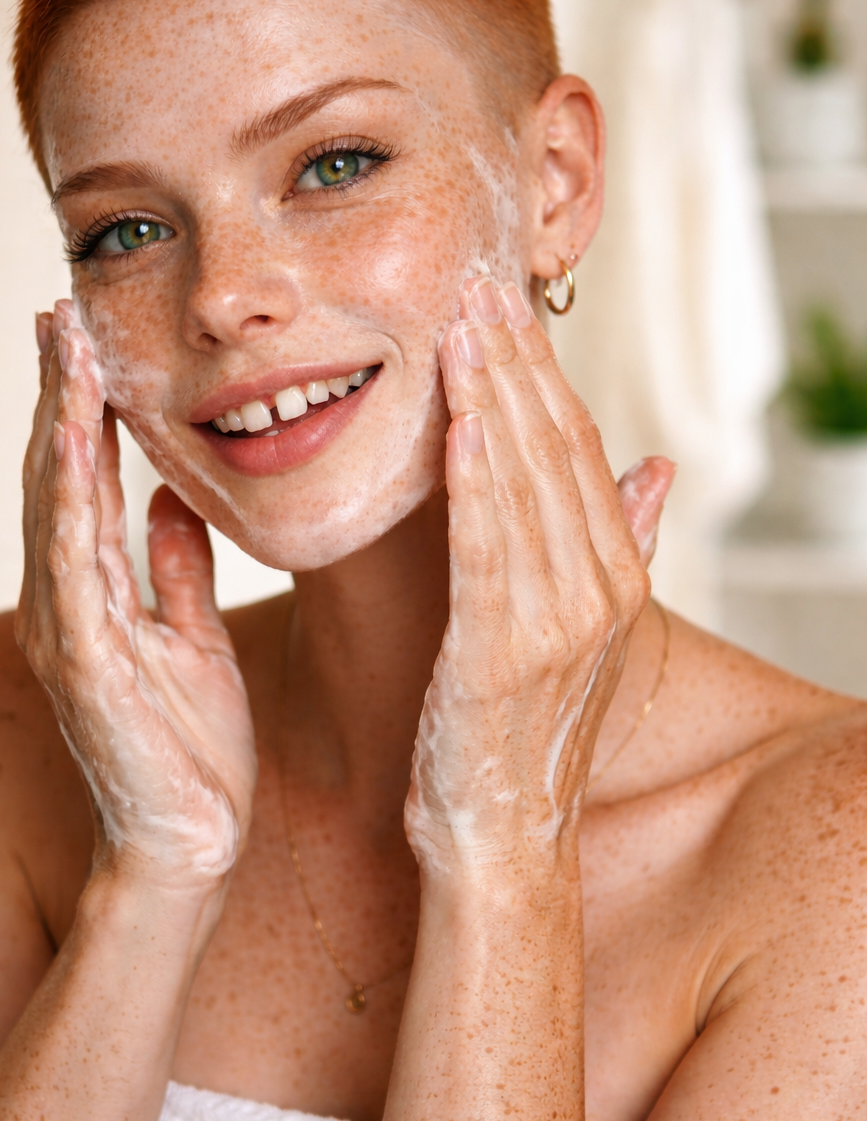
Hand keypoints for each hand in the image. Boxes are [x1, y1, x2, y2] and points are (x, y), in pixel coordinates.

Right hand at [17, 303, 256, 889]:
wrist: (190, 846)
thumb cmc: (191, 752)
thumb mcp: (193, 644)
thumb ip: (174, 574)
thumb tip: (168, 502)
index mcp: (96, 598)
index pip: (85, 484)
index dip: (83, 411)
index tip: (86, 339)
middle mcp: (68, 607)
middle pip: (59, 480)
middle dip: (62, 395)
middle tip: (62, 313)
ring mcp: (70, 636)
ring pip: (57, 510)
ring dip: (60, 427)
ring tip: (66, 351)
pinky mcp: (89, 667)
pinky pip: (78, 570)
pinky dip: (72, 504)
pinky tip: (73, 445)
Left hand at [404, 276, 672, 877]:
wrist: (504, 838)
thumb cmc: (524, 734)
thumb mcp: (584, 635)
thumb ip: (622, 545)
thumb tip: (660, 467)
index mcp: (615, 579)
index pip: (582, 451)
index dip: (544, 374)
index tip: (507, 306)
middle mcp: (597, 593)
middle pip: (557, 453)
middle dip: (517, 362)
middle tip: (478, 282)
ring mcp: (555, 625)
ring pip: (524, 486)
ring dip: (493, 398)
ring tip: (462, 323)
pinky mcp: (499, 654)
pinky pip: (487, 550)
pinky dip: (476, 481)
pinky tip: (460, 419)